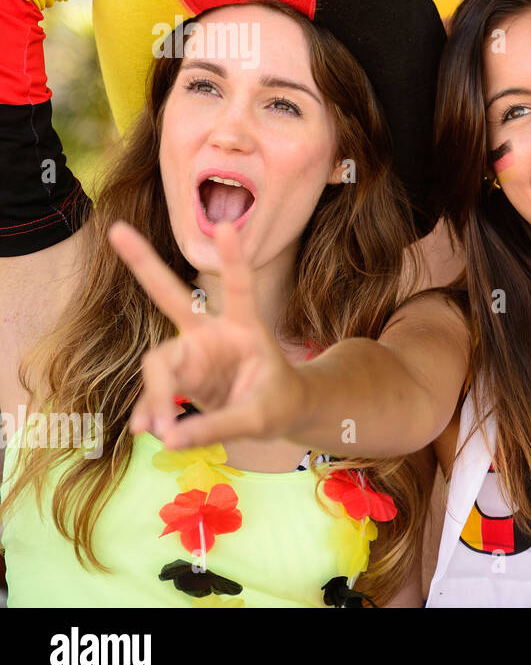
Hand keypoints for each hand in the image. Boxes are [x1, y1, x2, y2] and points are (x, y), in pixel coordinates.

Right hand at [108, 220, 305, 449]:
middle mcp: (213, 334)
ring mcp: (193, 353)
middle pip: (173, 297)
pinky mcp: (181, 375)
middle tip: (117, 230)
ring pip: (158, 364)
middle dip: (144, 264)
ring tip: (158, 429)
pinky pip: (156, 391)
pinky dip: (151, 410)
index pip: (239, 288)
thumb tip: (168, 439)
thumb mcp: (260, 418)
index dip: (233, 258)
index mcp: (246, 328)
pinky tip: (145, 428)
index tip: (228, 225)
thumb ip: (218, 425)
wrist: (279, 412)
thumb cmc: (278, 402)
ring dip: (156, 396)